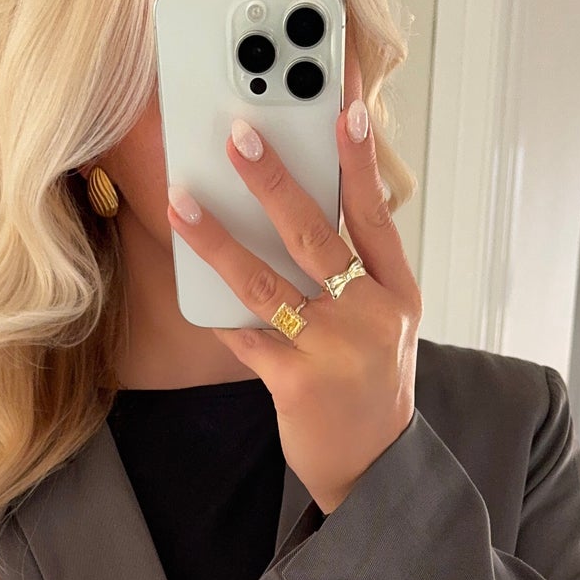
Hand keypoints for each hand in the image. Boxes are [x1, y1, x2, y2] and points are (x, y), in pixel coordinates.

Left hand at [164, 59, 420, 514]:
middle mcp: (369, 315)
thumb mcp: (384, 328)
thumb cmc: (371, 391)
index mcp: (396, 294)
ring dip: (217, 237)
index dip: (358, 162)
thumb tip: (296, 217)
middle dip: (272, 180)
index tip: (343, 111)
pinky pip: (245, 335)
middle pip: (315, 234)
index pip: (374, 214)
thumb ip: (356, 277)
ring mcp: (334, 349)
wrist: (374, 469)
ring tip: (182, 202)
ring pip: (266, 280)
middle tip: (239, 136)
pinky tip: (188, 284)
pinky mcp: (297, 382)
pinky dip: (216, 311)